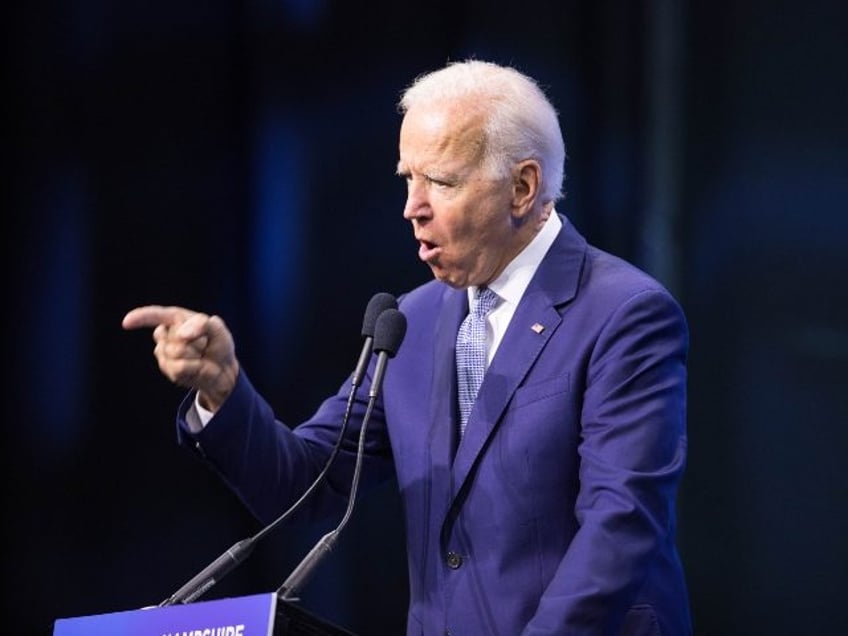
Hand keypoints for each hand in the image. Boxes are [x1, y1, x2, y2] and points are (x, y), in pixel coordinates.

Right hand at [122, 305, 239, 412]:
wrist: (222, 371)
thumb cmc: (219, 346)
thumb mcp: (219, 330)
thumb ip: (202, 324)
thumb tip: (181, 334)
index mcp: (177, 319)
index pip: (156, 315)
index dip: (141, 318)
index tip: (127, 322)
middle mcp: (167, 334)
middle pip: (174, 336)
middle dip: (195, 342)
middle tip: (205, 346)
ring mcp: (165, 352)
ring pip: (175, 352)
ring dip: (194, 355)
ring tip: (200, 356)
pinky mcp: (168, 369)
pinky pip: (179, 367)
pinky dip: (193, 367)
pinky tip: (196, 367)